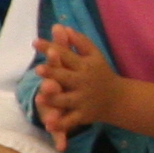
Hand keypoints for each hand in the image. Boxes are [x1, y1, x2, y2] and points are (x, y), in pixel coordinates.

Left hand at [34, 23, 114, 140]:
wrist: (118, 99)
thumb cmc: (101, 73)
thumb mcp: (94, 55)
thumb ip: (79, 42)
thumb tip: (63, 27)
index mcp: (85, 65)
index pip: (66, 55)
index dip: (51, 48)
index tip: (35, 42)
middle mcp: (84, 82)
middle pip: (66, 77)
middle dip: (53, 73)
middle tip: (38, 69)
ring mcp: (83, 100)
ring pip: (66, 100)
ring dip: (53, 99)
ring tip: (39, 97)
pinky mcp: (83, 115)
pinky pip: (71, 121)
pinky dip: (61, 125)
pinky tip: (48, 125)